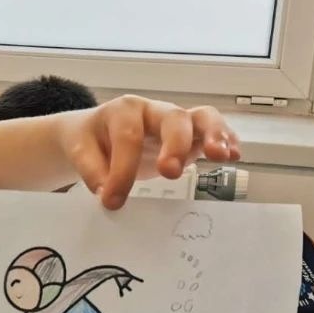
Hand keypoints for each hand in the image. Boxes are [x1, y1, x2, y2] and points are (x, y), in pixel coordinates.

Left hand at [59, 95, 239, 209]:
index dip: (122, 170)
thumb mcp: (79, 150)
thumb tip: (106, 193)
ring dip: (214, 135)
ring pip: (202, 117)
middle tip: (170, 172)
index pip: (128, 137)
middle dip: (175, 144)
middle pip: (173, 118)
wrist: (95, 133)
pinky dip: (226, 139)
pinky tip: (234, 156)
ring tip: (220, 156)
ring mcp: (176, 122)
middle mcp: (154, 111)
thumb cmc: (90, 140)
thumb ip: (91, 170)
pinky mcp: (190, 136)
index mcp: (124, 111)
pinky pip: (213, 130)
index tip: (112, 201)